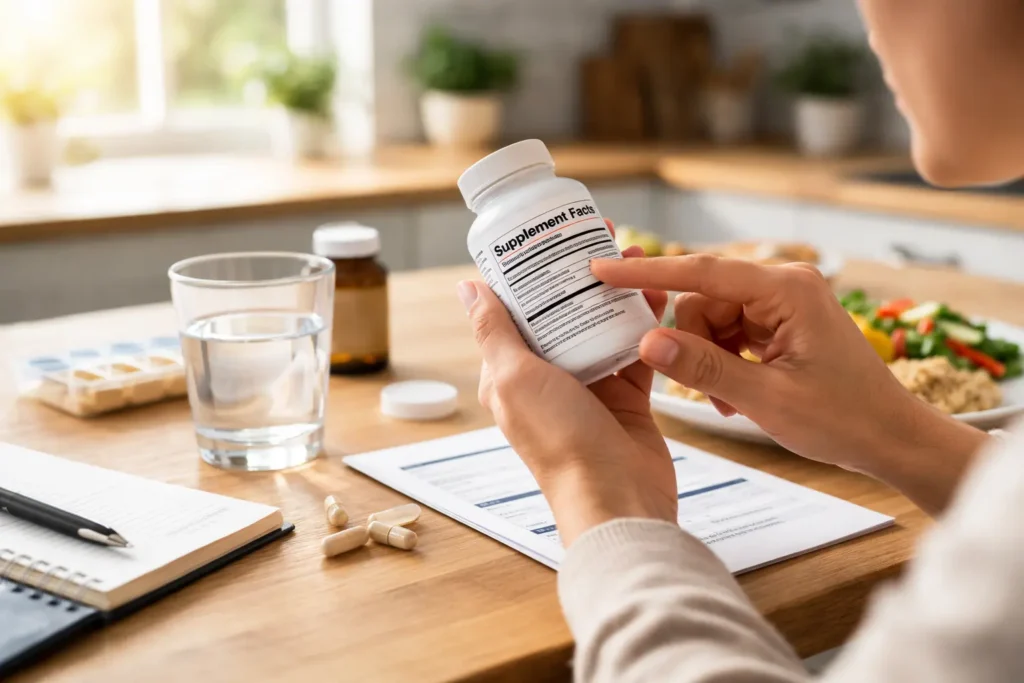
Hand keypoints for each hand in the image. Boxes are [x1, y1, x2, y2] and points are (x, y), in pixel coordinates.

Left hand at [458, 231, 673, 546]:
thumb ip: (494, 332)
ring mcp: (589, 386)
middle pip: (561, 313)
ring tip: (633, 255)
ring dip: (615, 292)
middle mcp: (548, 377)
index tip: (547, 237)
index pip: (514, 312)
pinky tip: (657, 293)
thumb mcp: (514, 378)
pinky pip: (637, 348)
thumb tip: (467, 288)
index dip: (528, 274)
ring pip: (601, 326)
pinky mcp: (627, 396)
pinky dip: (646, 322)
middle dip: (578, 275)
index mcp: (511, 373)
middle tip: (600, 237)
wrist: (617, 496)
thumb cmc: (560, 442)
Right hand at [592, 255, 989, 514]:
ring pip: (711, 319)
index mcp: (787, 289)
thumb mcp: (767, 398)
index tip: (601, 268)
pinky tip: (740, 395)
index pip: (702, 272)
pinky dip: (725, 363)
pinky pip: (730, 332)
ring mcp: (783, 303)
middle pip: (703, 300)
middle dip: (694, 345)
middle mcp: (784, 285)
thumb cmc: (845, 419)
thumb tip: (647, 342)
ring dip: (710, 360)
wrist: (891, 438)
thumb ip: (704, 368)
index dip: (648, 272)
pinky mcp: (781, 322)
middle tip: (710, 392)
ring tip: (733, 400)